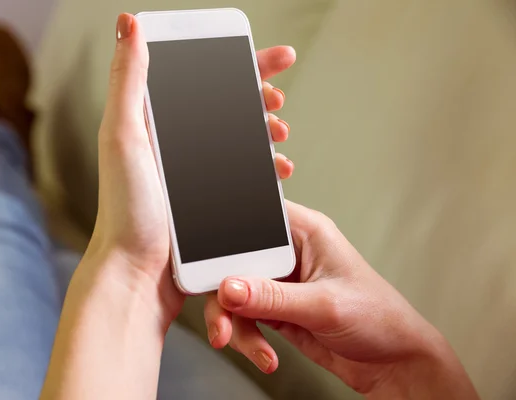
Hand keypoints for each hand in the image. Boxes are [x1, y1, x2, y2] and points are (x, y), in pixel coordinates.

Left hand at [81, 13, 296, 331]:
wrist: (137, 272)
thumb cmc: (126, 210)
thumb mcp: (123, 137)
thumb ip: (129, 80)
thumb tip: (129, 23)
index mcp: (157, 122)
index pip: (205, 79)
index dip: (244, 65)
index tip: (278, 58)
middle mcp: (177, 144)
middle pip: (229, 106)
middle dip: (261, 97)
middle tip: (279, 100)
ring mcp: (195, 173)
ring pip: (242, 139)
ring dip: (268, 130)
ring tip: (282, 133)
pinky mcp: (209, 200)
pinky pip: (245, 174)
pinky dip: (265, 166)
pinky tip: (278, 169)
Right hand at [204, 201, 478, 397]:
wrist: (392, 363)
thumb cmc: (378, 318)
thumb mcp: (324, 305)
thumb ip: (273, 298)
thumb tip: (229, 287)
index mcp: (305, 231)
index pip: (255, 217)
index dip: (226, 231)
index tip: (207, 255)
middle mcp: (288, 253)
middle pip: (235, 259)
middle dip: (223, 290)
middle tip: (222, 314)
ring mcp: (280, 283)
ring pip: (234, 292)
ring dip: (232, 320)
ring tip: (240, 342)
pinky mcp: (275, 309)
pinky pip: (244, 317)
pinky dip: (246, 337)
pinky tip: (263, 353)